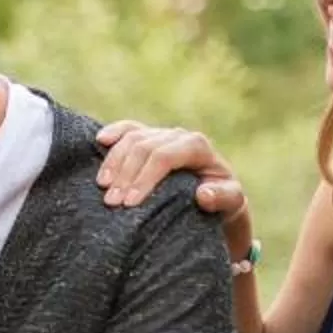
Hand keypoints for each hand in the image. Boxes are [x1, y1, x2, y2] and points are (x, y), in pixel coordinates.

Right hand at [94, 120, 249, 247]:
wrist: (216, 196)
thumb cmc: (223, 201)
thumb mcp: (232, 203)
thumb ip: (224, 198)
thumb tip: (203, 194)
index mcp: (198, 146)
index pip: (165, 156)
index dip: (145, 177)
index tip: (130, 203)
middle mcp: (179, 136)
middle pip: (144, 147)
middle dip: (125, 175)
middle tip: (111, 203)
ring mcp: (162, 135)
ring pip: (132, 138)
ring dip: (114, 162)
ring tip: (103, 188)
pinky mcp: (148, 139)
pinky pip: (128, 129)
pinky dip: (114, 133)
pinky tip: (99, 141)